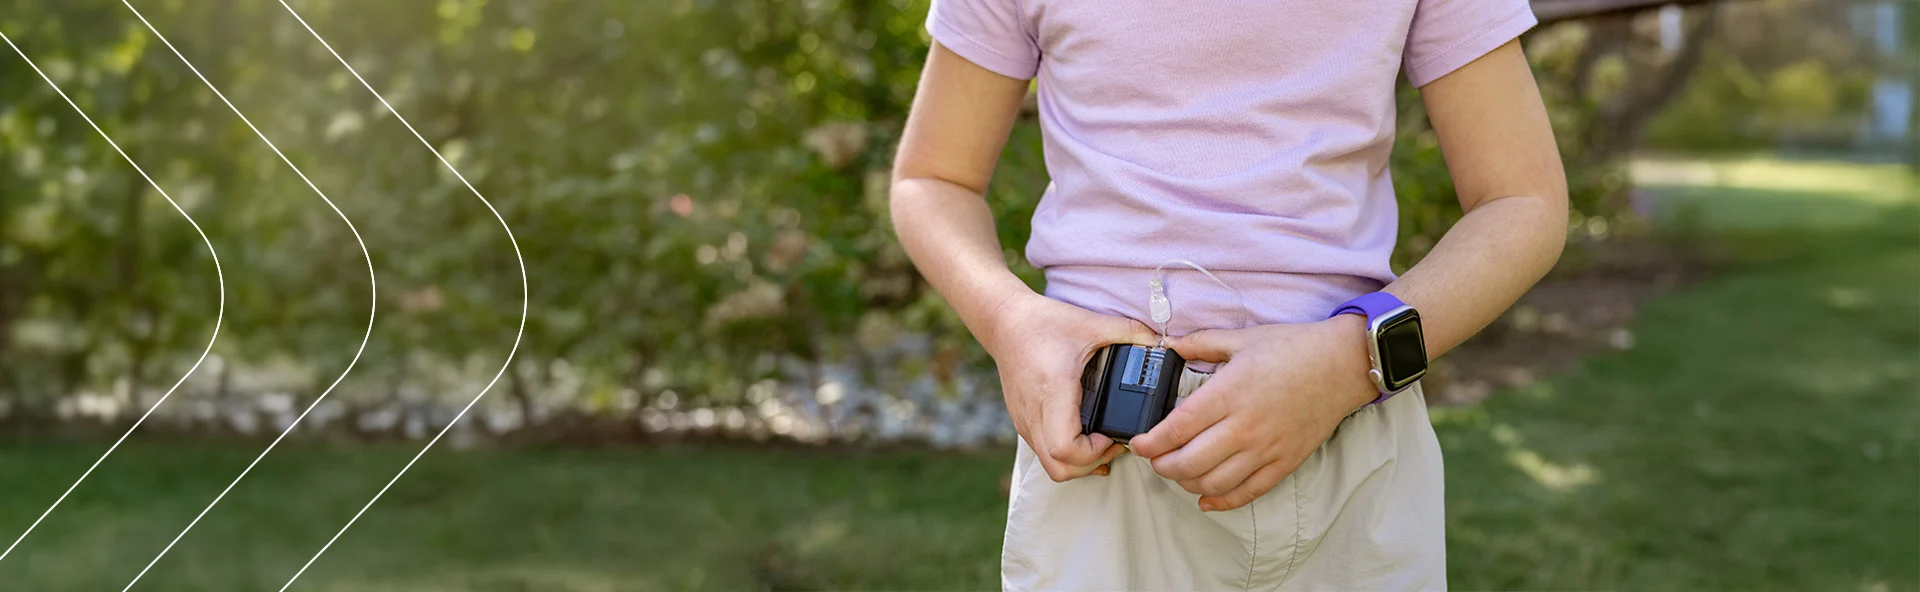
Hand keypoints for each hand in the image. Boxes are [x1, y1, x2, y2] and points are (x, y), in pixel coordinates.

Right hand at [983, 291, 1158, 481]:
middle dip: (1091, 465)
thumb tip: (1163, 343)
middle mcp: (1035, 413)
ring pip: (1050, 466)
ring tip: (1100, 441)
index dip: (1094, 452)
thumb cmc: (1042, 322)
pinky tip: (1084, 438)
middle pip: (1059, 469)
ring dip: (1078, 463)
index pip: (1066, 448)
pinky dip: (1066, 455)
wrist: (1003, 322)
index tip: (1111, 435)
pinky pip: (1043, 453)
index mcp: (1053, 392)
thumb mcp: (1091, 323)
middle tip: (1111, 442)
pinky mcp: (1022, 421)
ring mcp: (1025, 421)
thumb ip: (1130, 332)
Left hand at [1129, 316, 1379, 510]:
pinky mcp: (1284, 462)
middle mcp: (1244, 426)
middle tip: (1155, 459)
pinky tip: (1206, 500)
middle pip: (1189, 463)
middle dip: (1163, 467)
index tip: (1137, 444)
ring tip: (1178, 473)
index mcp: (1229, 393)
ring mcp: (1266, 448)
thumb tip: (1168, 344)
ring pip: (1214, 483)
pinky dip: (1222, 502)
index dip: (1150, 443)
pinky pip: (1248, 492)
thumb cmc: (1293, 348)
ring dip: (1187, 484)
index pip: (1177, 429)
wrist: (1343, 365)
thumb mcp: (1242, 339)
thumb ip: (1200, 344)